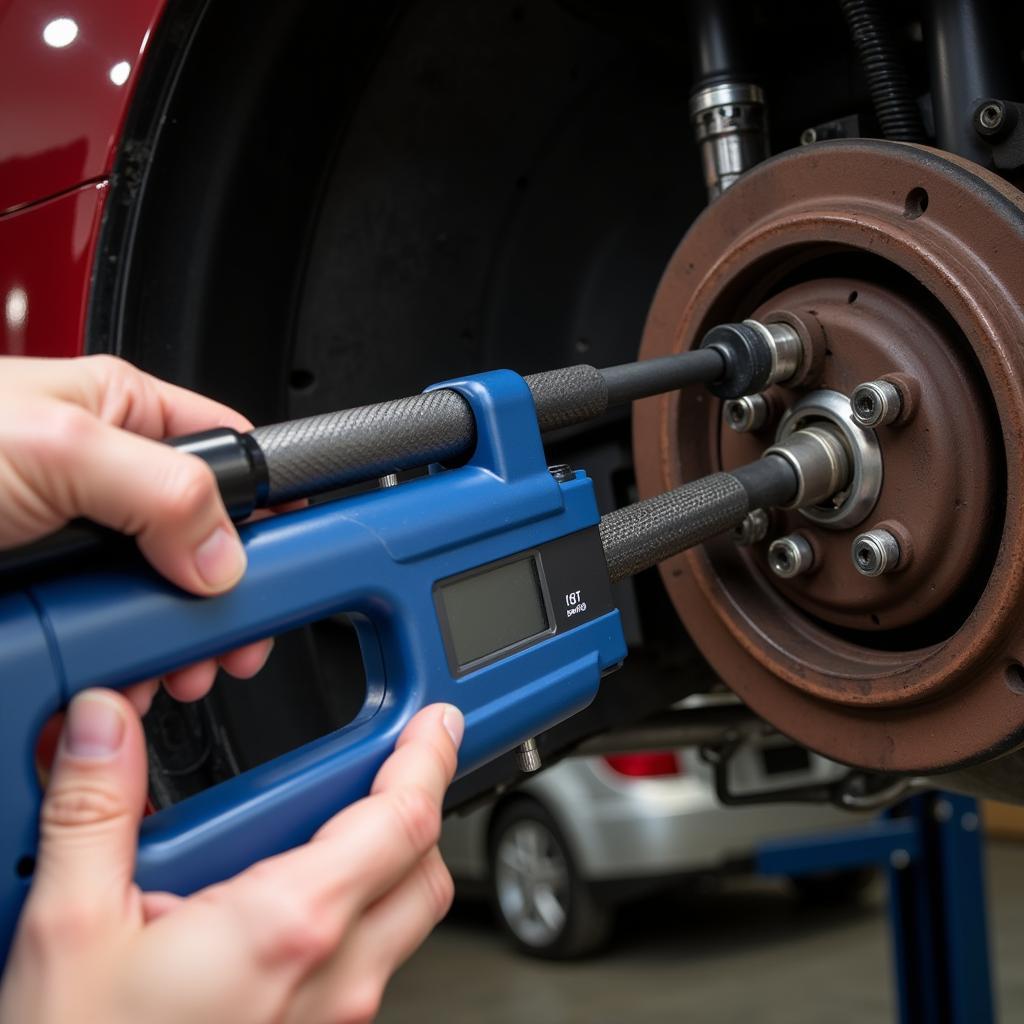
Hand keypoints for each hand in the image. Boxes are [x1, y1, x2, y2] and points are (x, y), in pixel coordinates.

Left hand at [0, 354, 272, 707]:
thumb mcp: (56, 444)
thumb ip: (164, 488)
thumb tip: (227, 553)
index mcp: (121, 412)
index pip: (231, 455)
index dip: (270, 504)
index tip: (301, 554)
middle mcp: (104, 479)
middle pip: (204, 538)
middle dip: (225, 595)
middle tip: (234, 634)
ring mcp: (74, 545)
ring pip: (158, 596)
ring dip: (175, 640)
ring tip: (176, 667)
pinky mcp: (43, 599)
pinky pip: (105, 636)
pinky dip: (121, 666)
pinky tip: (124, 678)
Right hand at [0, 694, 462, 1023]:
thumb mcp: (68, 930)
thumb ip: (94, 811)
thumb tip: (108, 726)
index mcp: (288, 927)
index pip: (404, 822)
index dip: (429, 759)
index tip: (438, 722)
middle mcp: (330, 978)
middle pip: (422, 871)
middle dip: (417, 808)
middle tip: (390, 763)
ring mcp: (327, 1019)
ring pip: (402, 921)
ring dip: (388, 863)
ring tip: (330, 824)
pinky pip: (364, 964)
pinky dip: (354, 913)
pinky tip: (287, 902)